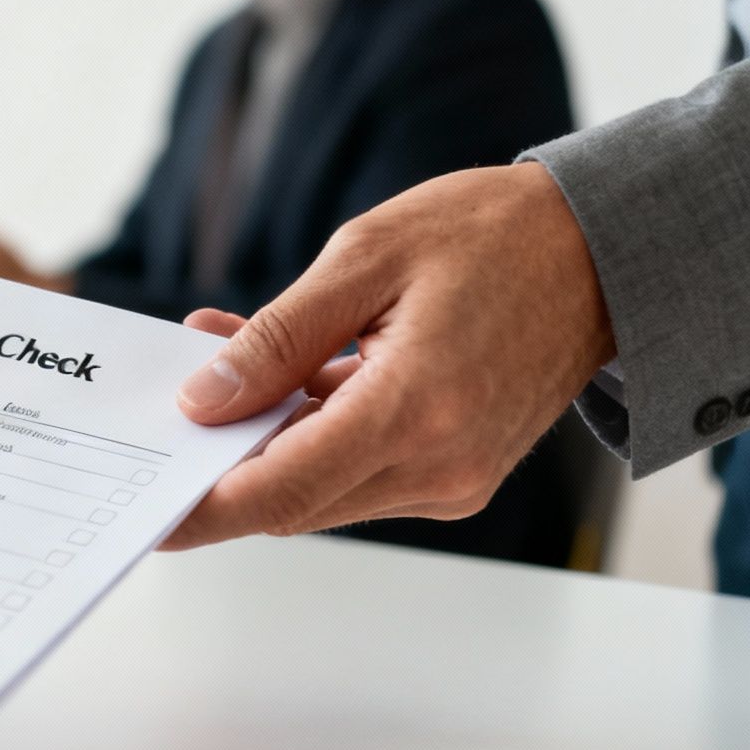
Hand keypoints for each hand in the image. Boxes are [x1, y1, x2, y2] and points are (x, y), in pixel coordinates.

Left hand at [164, 163, 614, 549]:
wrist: (601, 249)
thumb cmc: (491, 235)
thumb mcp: (364, 258)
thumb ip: (277, 338)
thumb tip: (204, 401)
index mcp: (416, 410)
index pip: (281, 491)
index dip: (204, 509)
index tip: (148, 514)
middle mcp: (440, 464)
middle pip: (293, 501)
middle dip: (220, 465)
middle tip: (163, 412)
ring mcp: (454, 477)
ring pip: (320, 488)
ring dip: (260, 440)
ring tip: (215, 359)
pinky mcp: (457, 472)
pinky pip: (357, 470)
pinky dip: (306, 432)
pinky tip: (273, 374)